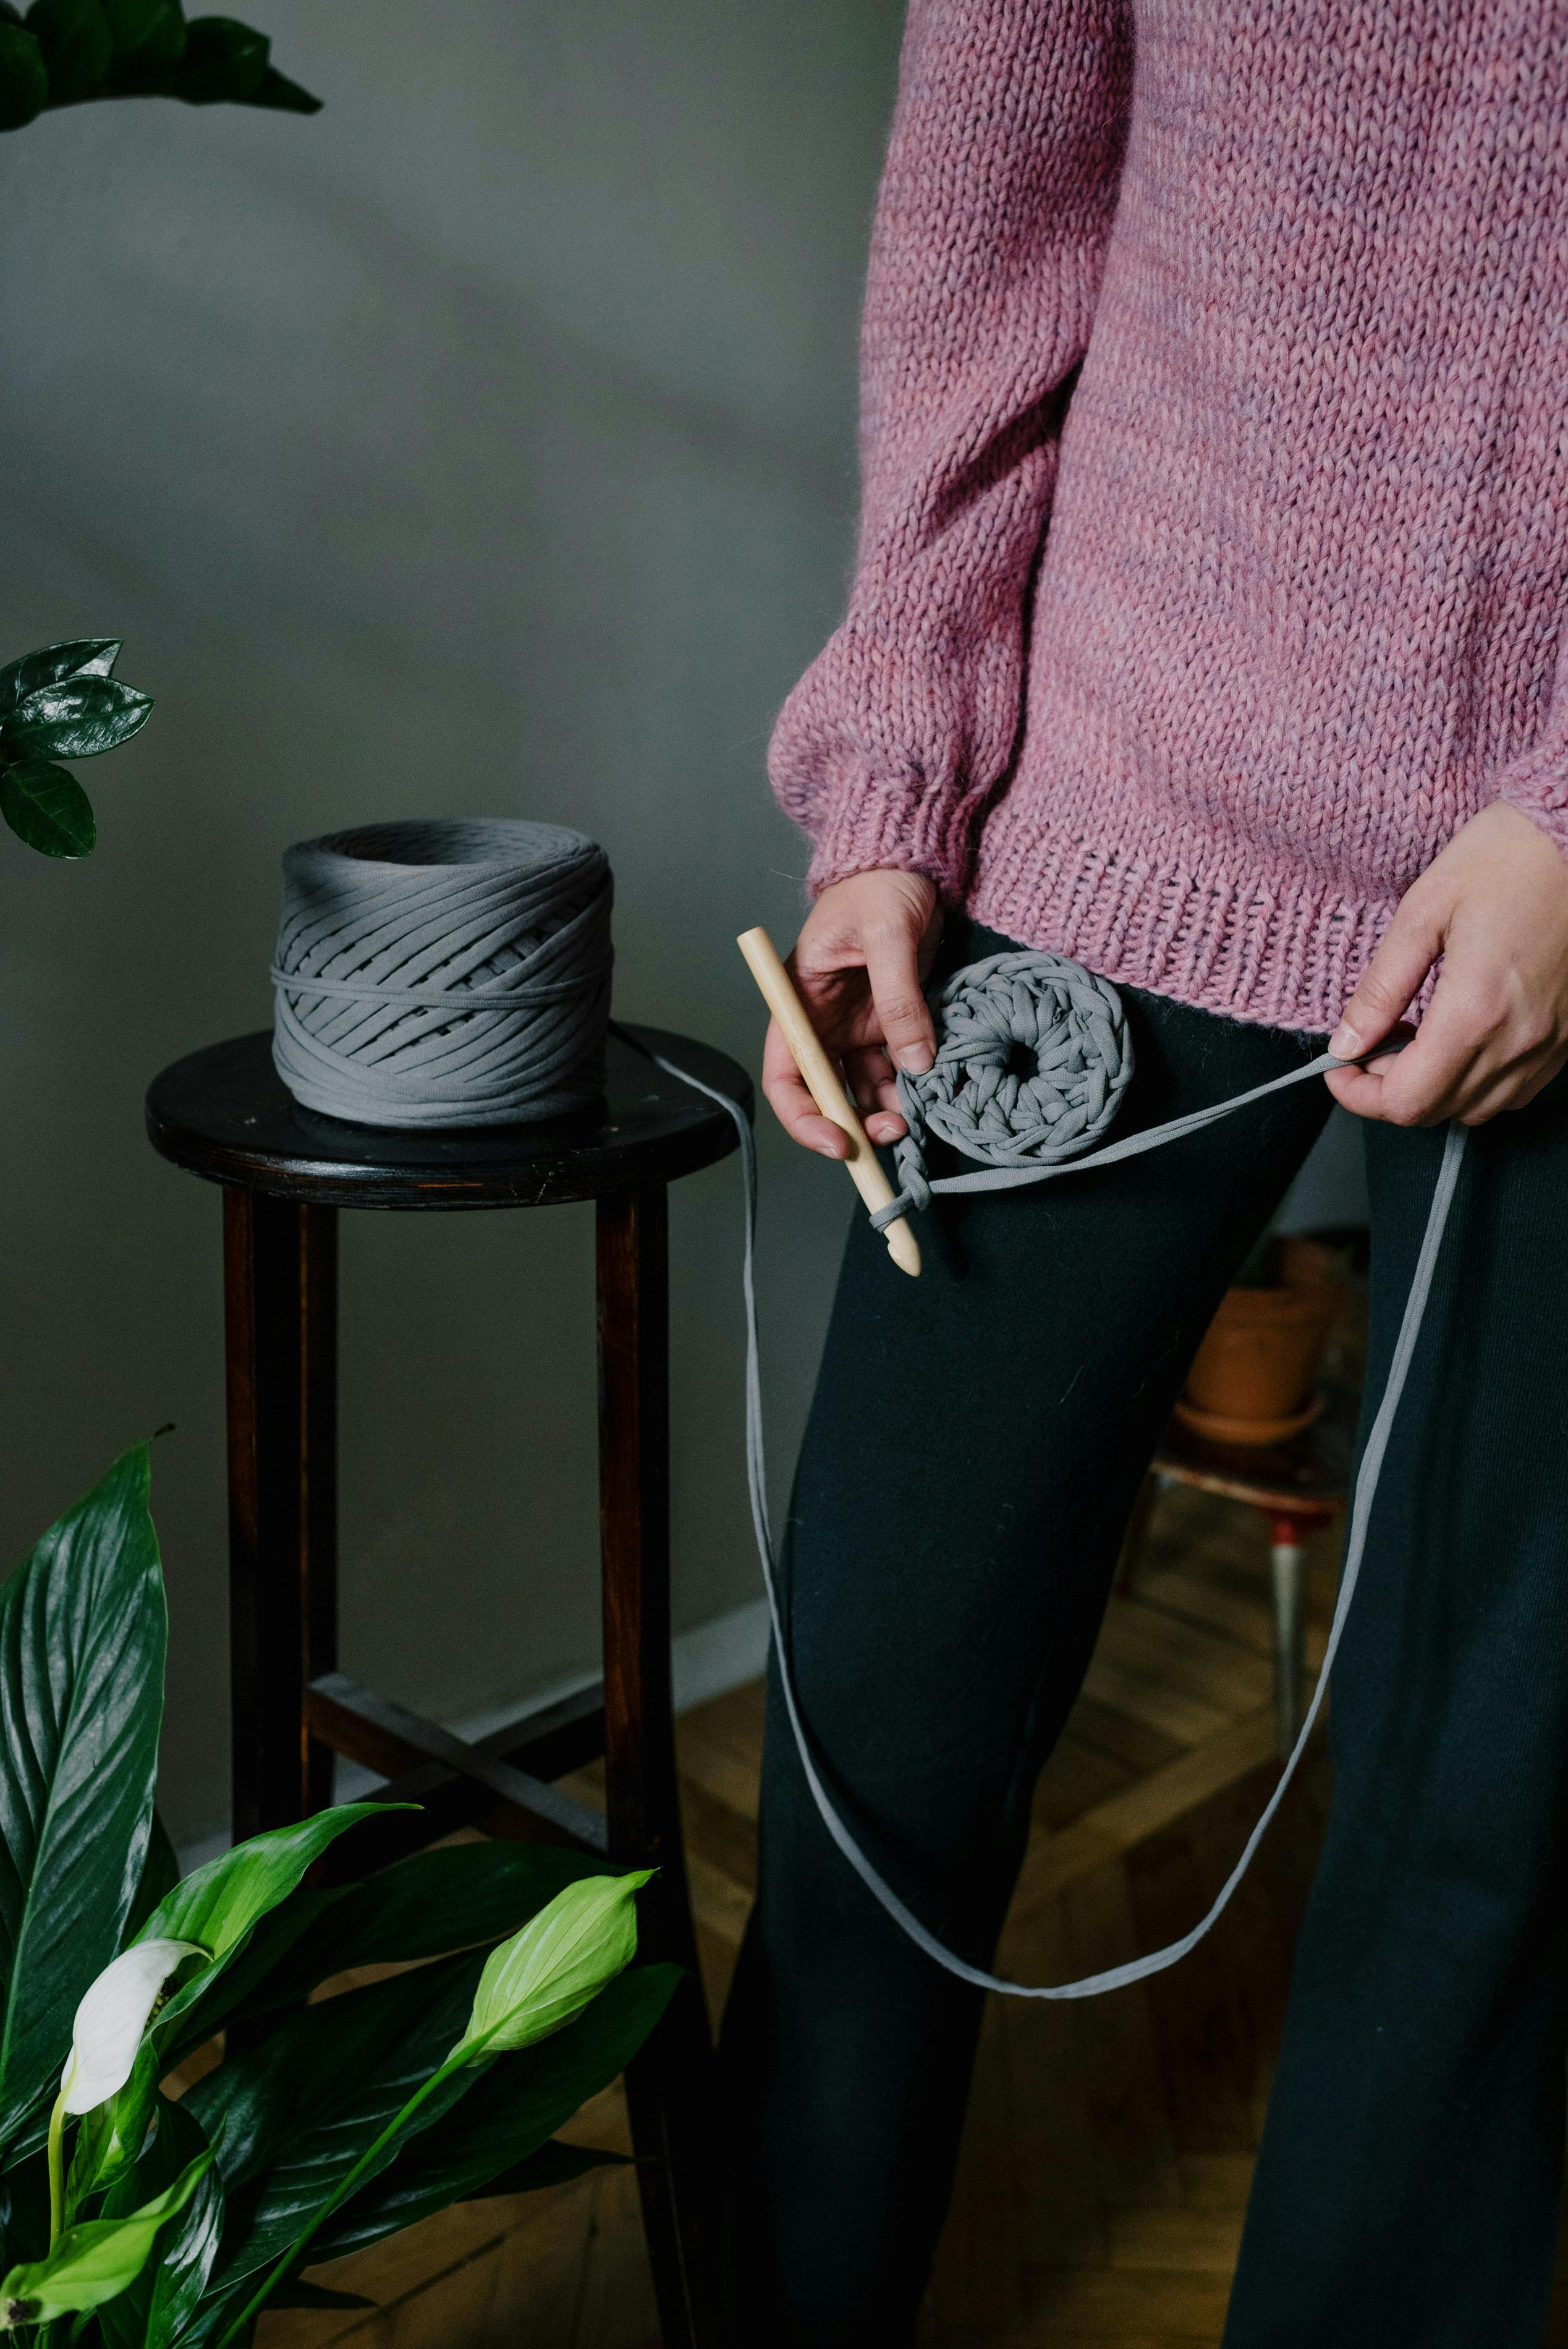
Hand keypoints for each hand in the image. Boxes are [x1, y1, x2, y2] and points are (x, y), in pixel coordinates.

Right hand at [762, 869, 942, 1156]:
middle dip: (855, 1125)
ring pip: (868, 1090)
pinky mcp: (894, 1024)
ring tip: (922, 1113)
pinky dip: (915, 1087)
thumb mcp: (887, 935)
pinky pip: (901, 1069)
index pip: (786, 1075)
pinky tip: (936, 1090)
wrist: (912, 862)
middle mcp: (825, 1025)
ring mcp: (860, 1028)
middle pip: (828, 1095)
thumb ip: (899, 999)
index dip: (804, 1117)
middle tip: (893, 1134)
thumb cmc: (881, 884)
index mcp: (801, 1004)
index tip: (837, 1142)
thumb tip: (916, 1062)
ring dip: (891, 1111)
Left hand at [1326, 802, 1567, 1125]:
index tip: (1338, 1066)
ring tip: (1412, 1038)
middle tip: (1370, 1044)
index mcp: (1475, 1011)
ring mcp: (1550, 1045)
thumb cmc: (1507, 857)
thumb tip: (1345, 1042)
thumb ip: (1381, 988)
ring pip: (1476, 1108)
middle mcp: (1519, 1041)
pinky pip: (1514, 1089)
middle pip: (1437, 1111)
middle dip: (1388, 1089)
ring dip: (1433, 1088)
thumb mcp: (1423, 912)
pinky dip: (1475, 1080)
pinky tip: (1458, 1037)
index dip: (1358, 1094)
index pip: (1405, 1101)